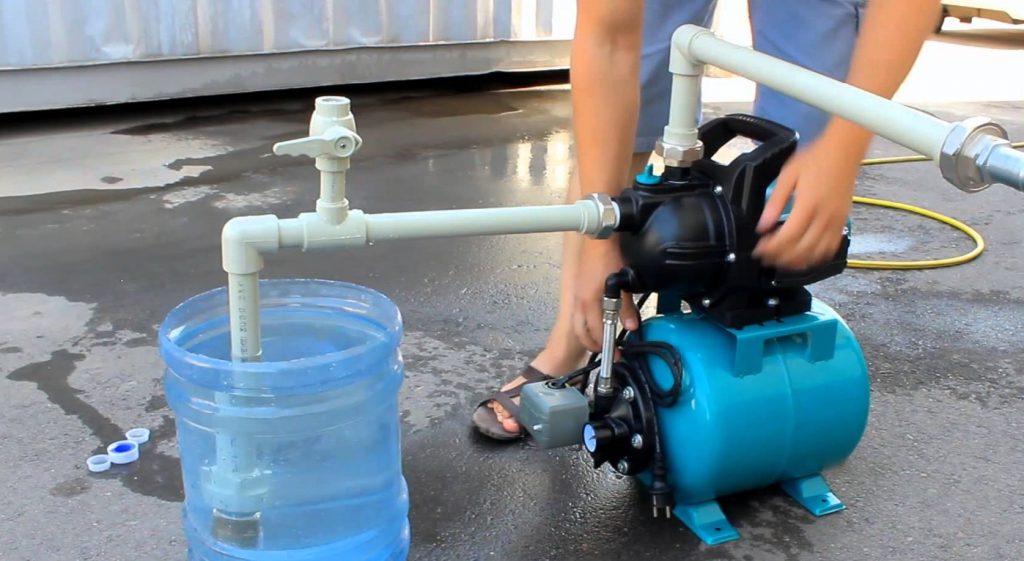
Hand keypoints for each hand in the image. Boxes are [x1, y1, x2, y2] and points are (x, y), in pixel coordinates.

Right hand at [574, 239, 639, 352]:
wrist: (596, 238)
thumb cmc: (608, 255)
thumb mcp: (622, 283)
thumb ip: (626, 307)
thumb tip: (631, 326)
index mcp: (591, 301)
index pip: (597, 331)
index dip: (606, 344)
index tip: (617, 352)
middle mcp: (580, 302)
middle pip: (582, 332)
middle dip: (593, 345)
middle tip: (606, 351)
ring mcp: (577, 296)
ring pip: (577, 324)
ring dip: (587, 336)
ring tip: (599, 341)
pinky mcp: (578, 290)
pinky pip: (577, 314)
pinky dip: (583, 324)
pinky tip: (593, 322)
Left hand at [754, 134, 860, 269]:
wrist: (844, 152)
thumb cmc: (814, 160)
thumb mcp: (788, 175)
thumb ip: (775, 202)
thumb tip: (762, 226)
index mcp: (809, 204)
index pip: (788, 236)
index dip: (772, 248)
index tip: (758, 250)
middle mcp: (824, 217)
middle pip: (802, 249)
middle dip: (780, 258)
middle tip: (765, 257)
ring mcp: (836, 222)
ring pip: (816, 253)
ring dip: (796, 262)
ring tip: (780, 261)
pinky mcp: (843, 223)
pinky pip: (830, 248)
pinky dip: (815, 258)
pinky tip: (803, 258)